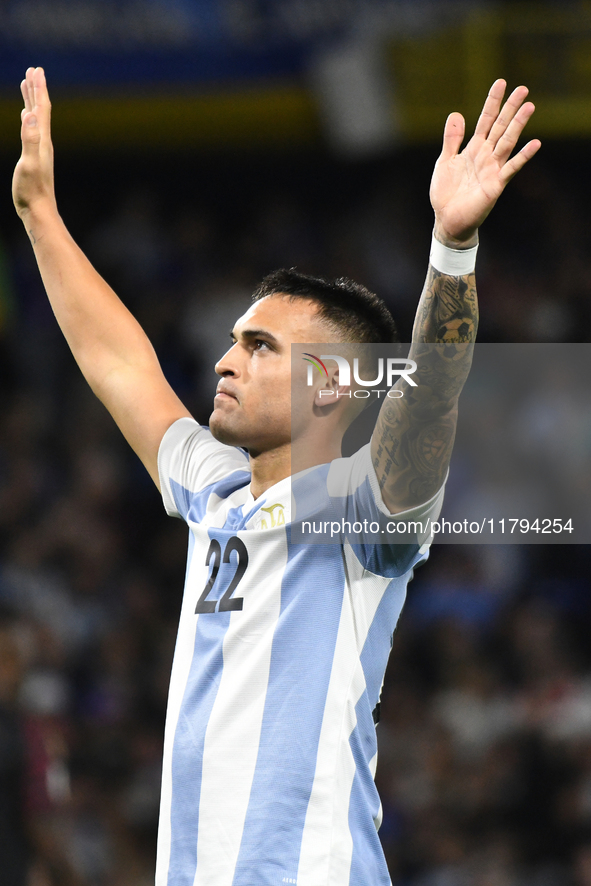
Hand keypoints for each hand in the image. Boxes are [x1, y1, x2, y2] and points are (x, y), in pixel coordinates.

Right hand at [12, 67, 56, 220]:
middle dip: (37, 89)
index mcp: (42, 140)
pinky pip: (32, 131)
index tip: (36, 70)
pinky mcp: (34, 157)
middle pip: (41, 110)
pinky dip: (28, 119)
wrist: (38, 211)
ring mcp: (40, 149)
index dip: (39, 89)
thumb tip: (29, 115)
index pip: (42, 109)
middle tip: (34, 70)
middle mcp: (43, 142)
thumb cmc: (31, 191)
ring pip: (36, 119)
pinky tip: (26, 118)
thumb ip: (30, 139)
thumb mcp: (28, 163)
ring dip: (32, 101)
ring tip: (28, 86)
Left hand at [430, 79, 540, 245]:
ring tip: (529, 106)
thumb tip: (456, 113)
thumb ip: (451, 139)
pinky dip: (522, 156)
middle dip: (510, 108)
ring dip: (518, 125)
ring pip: (507, 142)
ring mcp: (492, 169)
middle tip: (522, 89)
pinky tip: (535, 144)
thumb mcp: (444, 162)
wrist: (447, 220)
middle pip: (500, 127)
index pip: (485, 120)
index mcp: (473, 148)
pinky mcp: (495, 185)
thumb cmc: (446, 193)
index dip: (492, 102)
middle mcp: (486, 155)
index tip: (501, 82)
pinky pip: (511, 168)